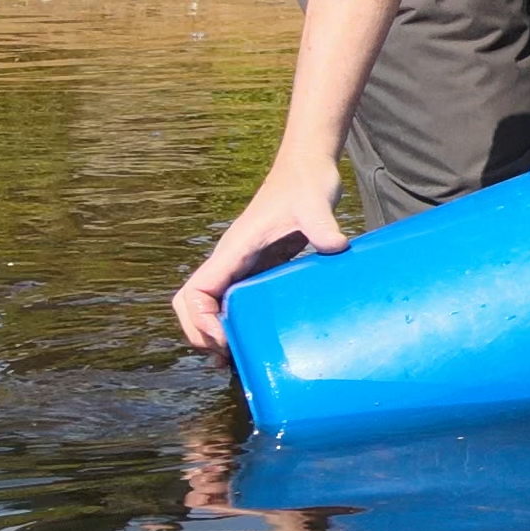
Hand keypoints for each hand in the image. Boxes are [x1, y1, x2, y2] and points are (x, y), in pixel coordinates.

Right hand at [170, 160, 352, 349]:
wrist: (308, 169)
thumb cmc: (306, 183)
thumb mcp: (314, 205)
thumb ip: (322, 225)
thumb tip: (336, 245)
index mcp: (233, 250)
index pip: (195, 292)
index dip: (200, 321)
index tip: (226, 339)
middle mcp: (231, 260)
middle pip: (193, 306)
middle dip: (201, 334)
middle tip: (229, 357)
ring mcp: (243, 265)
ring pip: (210, 306)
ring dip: (214, 333)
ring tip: (235, 360)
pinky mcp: (259, 268)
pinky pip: (235, 302)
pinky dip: (234, 323)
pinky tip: (254, 341)